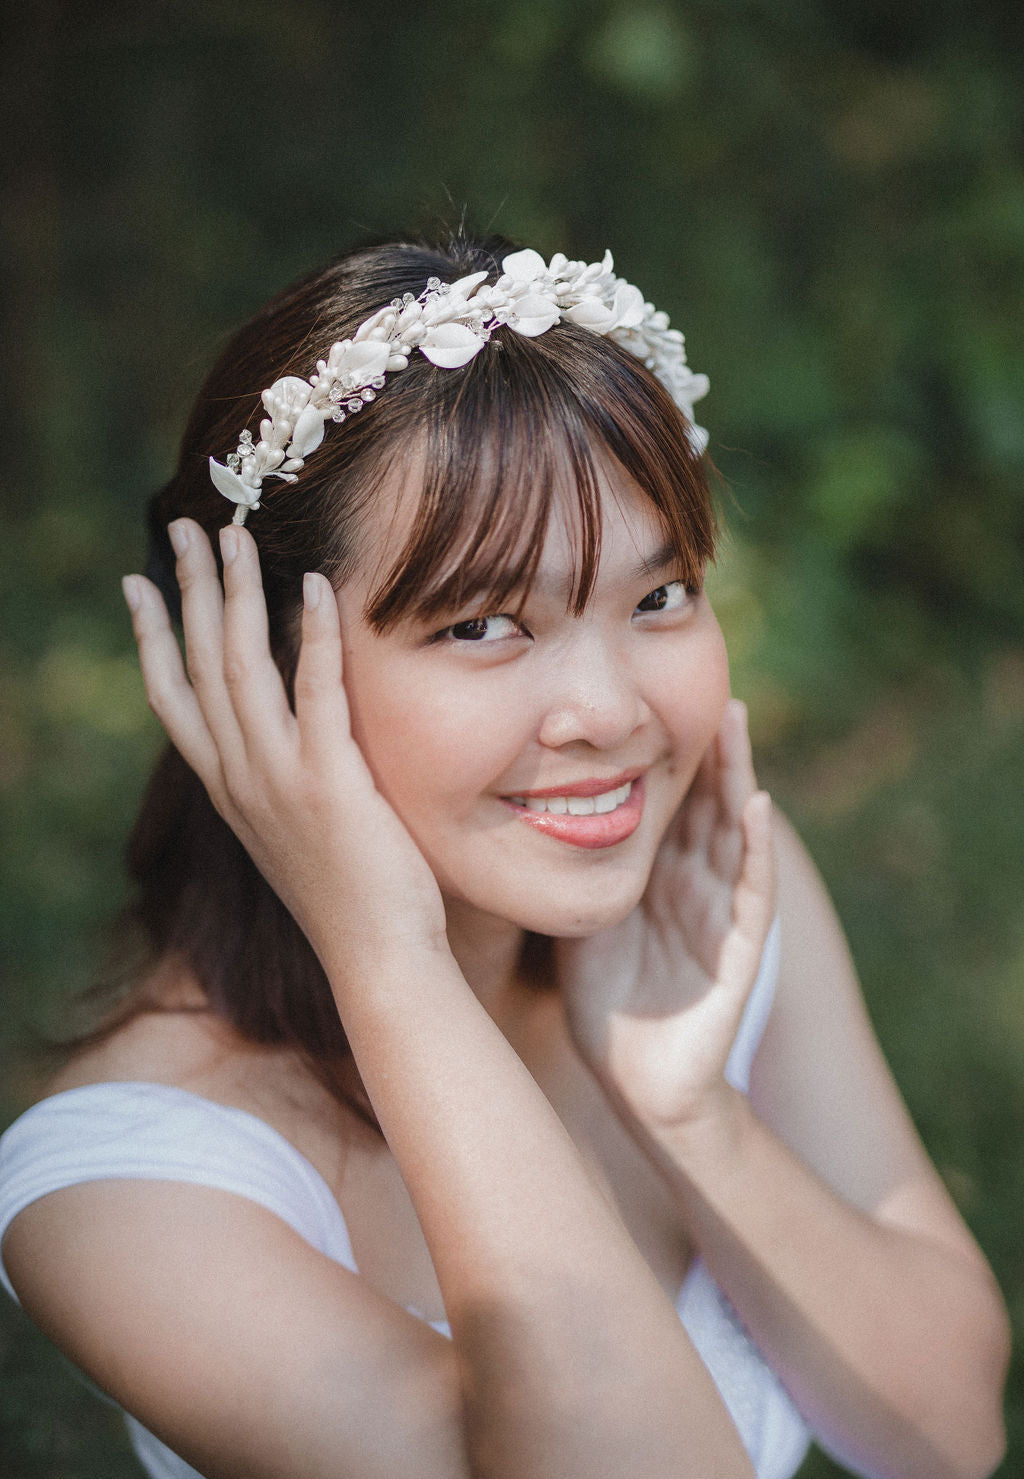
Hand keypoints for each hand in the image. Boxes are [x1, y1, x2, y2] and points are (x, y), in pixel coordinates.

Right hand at [122, 519, 448, 974]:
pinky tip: (314, 586)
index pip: (171, 699)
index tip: (139, 583)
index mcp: (227, 789)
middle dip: (190, 590)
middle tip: (186, 528)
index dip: (152, 637)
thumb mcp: (294, 830)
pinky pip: (315, 690)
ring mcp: (277, 779)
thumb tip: (291, 733)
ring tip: (237, 536)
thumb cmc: (349, 895)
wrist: (376, 957)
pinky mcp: (328, 780)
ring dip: (236, 594)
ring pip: (241, 667)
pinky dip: (312, 634)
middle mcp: (238, 779)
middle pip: (200, 665)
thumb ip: (281, 777)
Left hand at [557, 700, 774, 1129]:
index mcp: (657, 872)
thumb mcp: (579, 914)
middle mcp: (693, 883)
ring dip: (736, 774)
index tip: (652, 693)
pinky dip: (758, 848)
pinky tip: (759, 806)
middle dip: (708, 744)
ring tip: (731, 717)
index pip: (668, 797)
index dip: (666, 747)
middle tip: (704, 681)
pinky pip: (753, 892)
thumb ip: (568, 865)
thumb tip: (514, 807)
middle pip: (705, 800)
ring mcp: (720, 913)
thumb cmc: (603, 998)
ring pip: (733, 829)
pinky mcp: (738, 950)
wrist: (635, 1080)